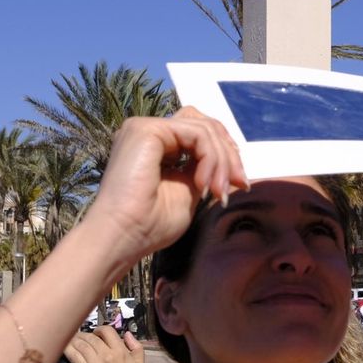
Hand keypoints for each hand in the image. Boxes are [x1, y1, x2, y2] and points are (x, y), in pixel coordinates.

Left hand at [63, 326, 149, 362]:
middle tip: (79, 338)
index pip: (107, 331)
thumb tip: (127, 334)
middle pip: (91, 337)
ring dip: (74, 340)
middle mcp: (107, 355)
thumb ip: (136, 347)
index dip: (99, 330)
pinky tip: (64, 348)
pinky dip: (68, 349)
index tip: (95, 334)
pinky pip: (73, 356)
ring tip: (71, 341)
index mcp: (121, 351)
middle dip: (84, 335)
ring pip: (80, 344)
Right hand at [83, 108, 247, 264]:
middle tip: (239, 184)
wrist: (123, 237)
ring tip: (218, 192)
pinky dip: (210, 158)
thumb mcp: (189, 192)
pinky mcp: (146, 129)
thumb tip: (232, 165)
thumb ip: (205, 171)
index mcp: (157, 146)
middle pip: (206, 125)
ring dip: (221, 161)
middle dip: (229, 155)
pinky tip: (203, 184)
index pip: (201, 133)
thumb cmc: (149, 225)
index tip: (240, 184)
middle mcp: (149, 132)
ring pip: (205, 129)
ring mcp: (146, 128)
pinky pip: (197, 133)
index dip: (226, 154)